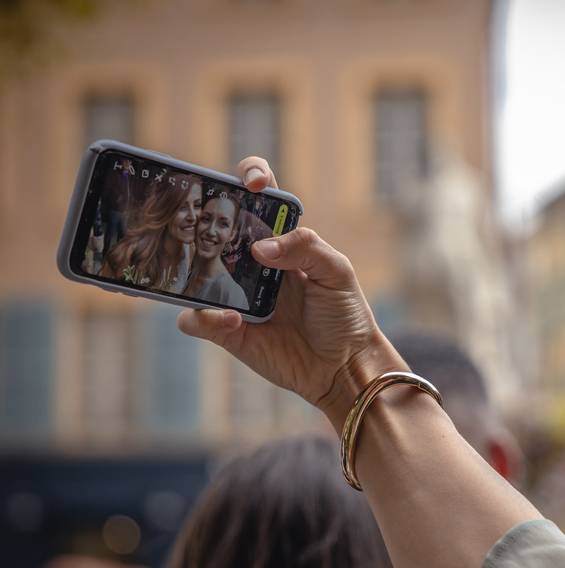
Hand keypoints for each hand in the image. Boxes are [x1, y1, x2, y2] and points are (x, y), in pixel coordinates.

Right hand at [177, 157, 404, 427]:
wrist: (343, 366)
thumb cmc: (343, 313)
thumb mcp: (337, 272)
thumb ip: (305, 248)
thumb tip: (259, 247)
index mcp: (280, 238)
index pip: (257, 194)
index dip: (250, 175)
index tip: (254, 183)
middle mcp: (250, 262)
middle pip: (212, 226)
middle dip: (202, 218)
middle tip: (211, 225)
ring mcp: (234, 294)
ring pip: (193, 272)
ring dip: (194, 270)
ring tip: (215, 279)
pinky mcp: (226, 330)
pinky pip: (196, 319)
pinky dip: (204, 317)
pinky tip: (233, 321)